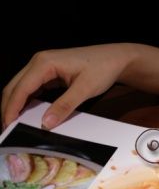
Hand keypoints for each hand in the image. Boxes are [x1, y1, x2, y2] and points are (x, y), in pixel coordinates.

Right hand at [1, 44, 134, 130]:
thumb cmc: (103, 68)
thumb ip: (64, 106)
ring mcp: (43, 65)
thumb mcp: (85, 88)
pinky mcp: (49, 71)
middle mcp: (39, 61)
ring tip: (14, 124)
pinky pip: (32, 87)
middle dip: (8, 108)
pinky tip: (27, 114)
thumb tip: (45, 124)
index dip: (11, 109)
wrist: (117, 58)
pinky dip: (27, 100)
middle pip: (14, 87)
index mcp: (44, 63)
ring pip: (21, 87)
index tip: (7, 127)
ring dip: (16, 105)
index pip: (20, 89)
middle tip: (6, 130)